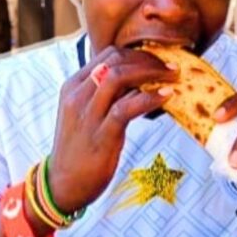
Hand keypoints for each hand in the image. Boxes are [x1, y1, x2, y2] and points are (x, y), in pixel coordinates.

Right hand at [47, 47, 176, 213]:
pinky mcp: (101, 134)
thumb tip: (140, 82)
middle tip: (170, 66)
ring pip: (119, 77)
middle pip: (115, 60)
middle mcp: (78, 95)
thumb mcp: (88, 113)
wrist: (64, 184)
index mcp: (74, 86)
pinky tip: (166, 95)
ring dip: (151, 72)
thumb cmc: (81, 148)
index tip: (158, 60)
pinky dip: (150, 97)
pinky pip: (127, 107)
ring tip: (172, 76)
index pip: (107, 54)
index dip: (137, 53)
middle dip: (148, 59)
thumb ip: (108, 95)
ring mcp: (88, 114)